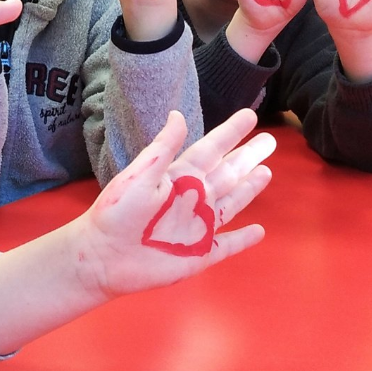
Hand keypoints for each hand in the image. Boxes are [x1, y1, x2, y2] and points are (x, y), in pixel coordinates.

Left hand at [73, 107, 274, 300]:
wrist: (102, 257)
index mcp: (179, 178)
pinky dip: (243, 240)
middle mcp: (192, 199)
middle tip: (269, 141)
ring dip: (248, 189)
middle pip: (227, 173)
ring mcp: (198, 227)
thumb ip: (163, 148)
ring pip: (231, 203)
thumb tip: (178, 114)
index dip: (230, 133)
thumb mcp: (140, 175)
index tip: (249, 115)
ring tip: (266, 172)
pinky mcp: (200, 254)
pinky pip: (227, 246)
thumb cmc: (116, 213)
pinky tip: (259, 231)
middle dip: (247, 158)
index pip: (211, 149)